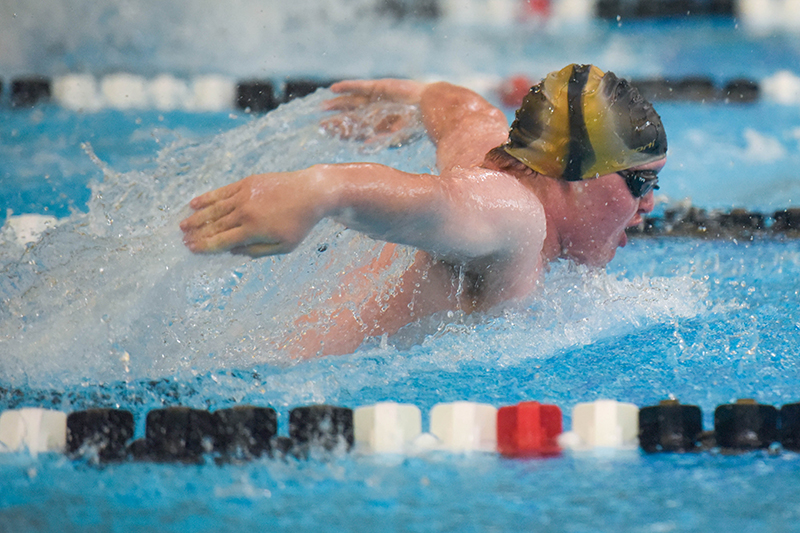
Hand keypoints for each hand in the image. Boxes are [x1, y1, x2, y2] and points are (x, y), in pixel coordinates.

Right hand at [180, 171, 325, 257]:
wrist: (311, 192)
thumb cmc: (300, 223)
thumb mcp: (284, 246)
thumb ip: (257, 252)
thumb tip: (233, 252)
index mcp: (253, 230)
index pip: (222, 241)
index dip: (205, 246)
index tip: (192, 250)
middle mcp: (245, 212)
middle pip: (214, 225)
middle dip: (197, 234)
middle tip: (183, 240)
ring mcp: (244, 195)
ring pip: (214, 208)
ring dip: (197, 217)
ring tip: (183, 225)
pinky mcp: (246, 183)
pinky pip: (222, 192)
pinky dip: (207, 198)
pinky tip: (194, 204)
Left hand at [321, 79, 426, 147]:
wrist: (431, 105)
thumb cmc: (417, 124)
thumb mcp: (398, 136)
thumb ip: (381, 140)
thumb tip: (363, 147)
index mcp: (379, 128)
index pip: (356, 131)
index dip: (342, 133)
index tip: (328, 135)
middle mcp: (375, 114)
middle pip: (351, 117)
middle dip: (337, 121)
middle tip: (321, 124)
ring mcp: (377, 99)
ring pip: (353, 102)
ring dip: (338, 104)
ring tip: (323, 106)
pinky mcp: (380, 87)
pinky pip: (360, 87)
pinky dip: (348, 87)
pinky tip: (334, 88)